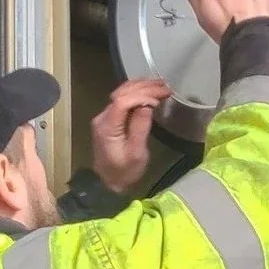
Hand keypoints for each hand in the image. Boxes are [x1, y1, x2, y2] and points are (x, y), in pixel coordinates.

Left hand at [91, 78, 171, 192]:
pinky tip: (149, 91)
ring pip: (121, 93)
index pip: (122, 101)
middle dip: (144, 87)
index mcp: (108, 126)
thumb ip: (140, 127)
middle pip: (121, 93)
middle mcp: (102, 117)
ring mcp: (104, 117)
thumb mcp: (137, 153)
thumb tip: (148, 104)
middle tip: (165, 86)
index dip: (142, 95)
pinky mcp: (109, 119)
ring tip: (160, 85)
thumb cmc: (124, 172)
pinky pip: (122, 100)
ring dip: (140, 87)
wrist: (108, 183)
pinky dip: (136, 93)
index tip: (160, 97)